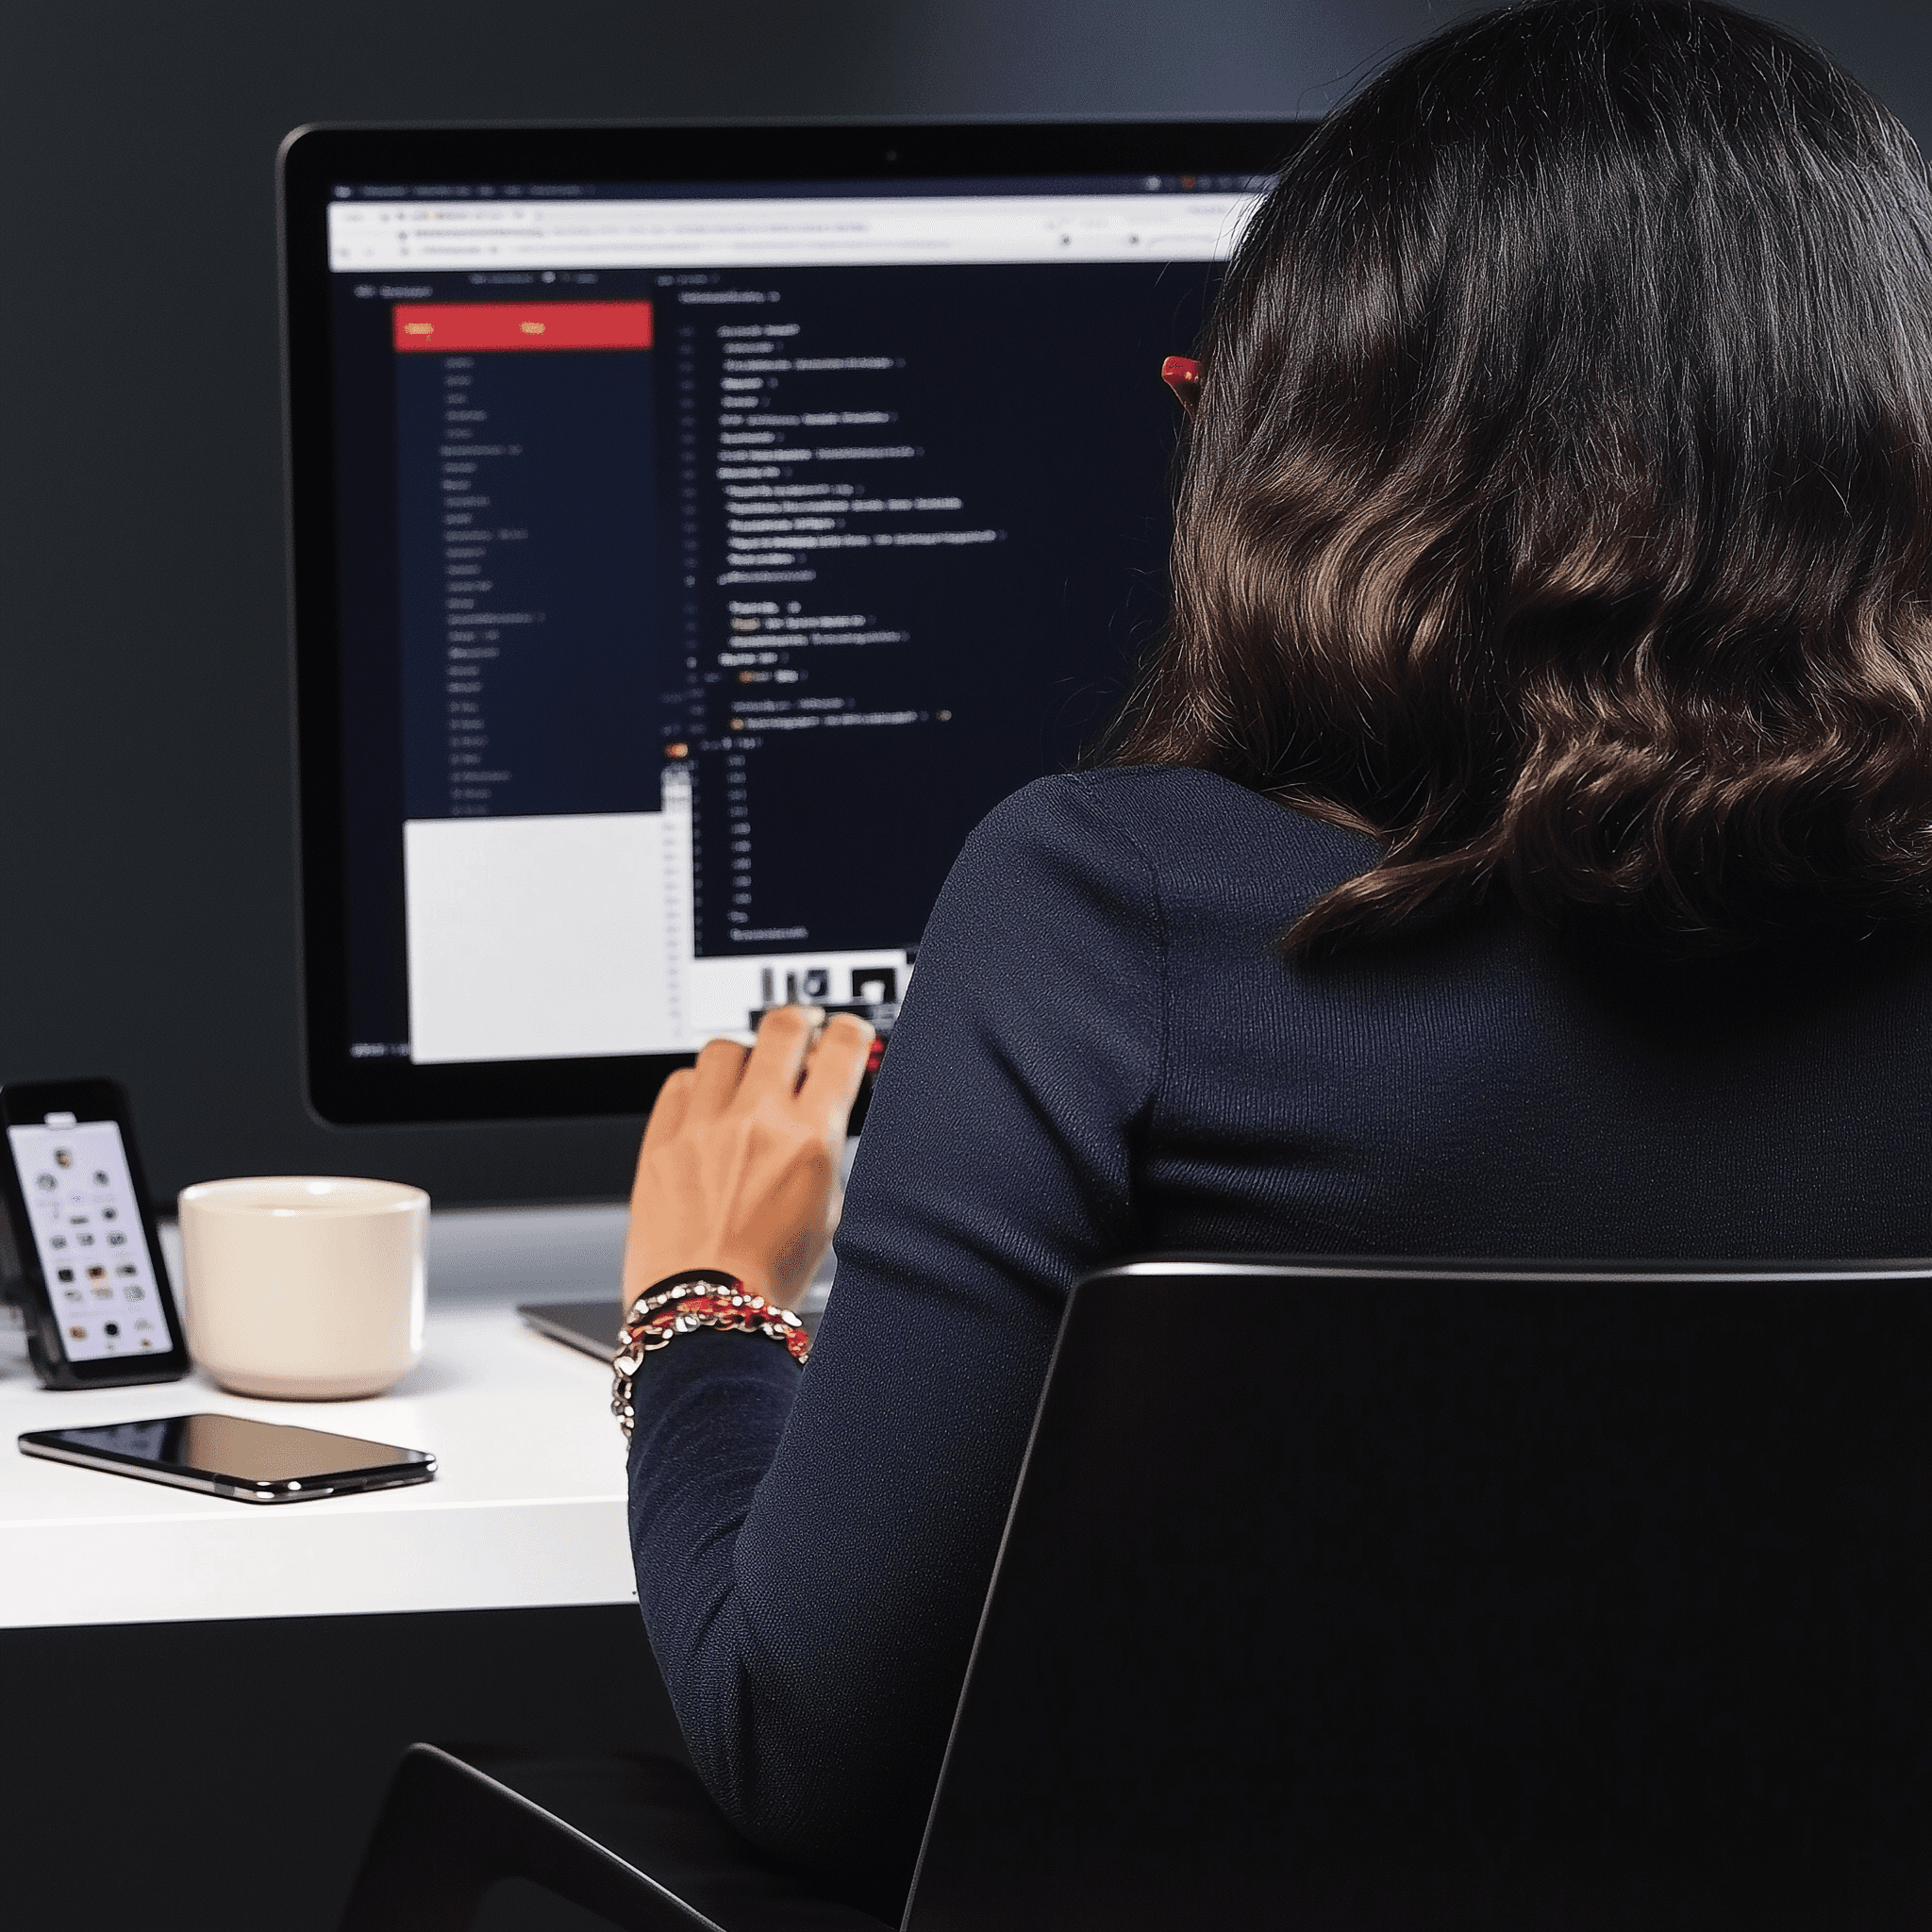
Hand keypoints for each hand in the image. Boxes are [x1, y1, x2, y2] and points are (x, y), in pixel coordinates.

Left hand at [623, 1005, 875, 1310]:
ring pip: (726, 1046)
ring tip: (747, 1079)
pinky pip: (681, 1080)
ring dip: (745, 1056)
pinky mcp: (661, 1139)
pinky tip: (707, 1108)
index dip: (851, 1031)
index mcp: (810, 1138)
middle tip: (802, 1032)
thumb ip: (822, 1148)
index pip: (843, 1048)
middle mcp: (757, 1120)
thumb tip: (820, 1107)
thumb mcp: (825, 1210)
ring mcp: (704, 1126)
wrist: (703, 1311)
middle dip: (800, 1023)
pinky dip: (699, 1086)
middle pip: (784, 1025)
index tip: (847, 1033)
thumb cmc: (767, 1276)